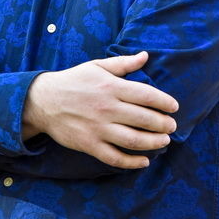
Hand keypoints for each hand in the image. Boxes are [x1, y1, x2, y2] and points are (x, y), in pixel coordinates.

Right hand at [22, 51, 177, 169]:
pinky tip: (144, 160)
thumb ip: (123, 63)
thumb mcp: (97, 66)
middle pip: (143, 119)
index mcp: (110, 86)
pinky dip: (132, 162)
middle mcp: (107, 108)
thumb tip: (145, 56)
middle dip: (163, 123)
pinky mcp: (89, 144)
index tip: (174, 106)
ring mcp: (98, 128)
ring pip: (133, 140)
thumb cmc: (74, 80)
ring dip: (153, 142)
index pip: (145, 95)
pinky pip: (115, 157)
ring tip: (164, 141)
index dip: (163, 102)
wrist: (44, 100)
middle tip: (173, 126)